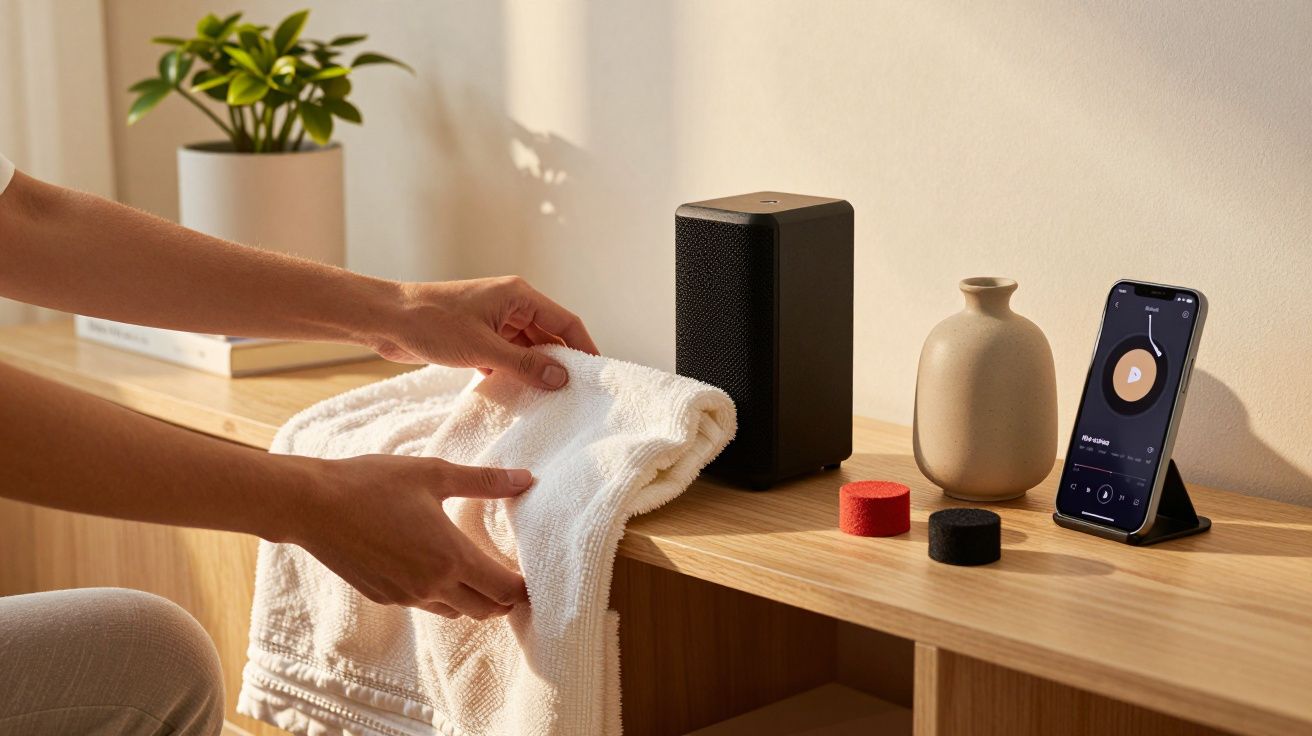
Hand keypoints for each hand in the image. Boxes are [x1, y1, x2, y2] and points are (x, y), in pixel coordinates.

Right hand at [286, 453, 533, 618]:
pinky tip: (438, 569)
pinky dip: (443, 596)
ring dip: (474, 600)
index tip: (534, 575)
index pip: (504, 589)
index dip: (524, 588)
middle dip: (505, 600)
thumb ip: (485, 481)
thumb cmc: (373, 483)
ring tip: (480, 574)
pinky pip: (426, 605)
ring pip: (456, 612)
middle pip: (486, 610)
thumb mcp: (434, 473)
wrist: (313, 506)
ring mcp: (406, 597)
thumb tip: (526, 477)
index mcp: (450, 556)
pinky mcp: (385, 597)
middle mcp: (432, 585)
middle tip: (514, 579)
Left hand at [369, 276, 599, 389]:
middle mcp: (510, 305)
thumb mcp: (483, 348)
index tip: (596, 373)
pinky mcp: (477, 337)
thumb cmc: (432, 322)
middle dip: (559, 363)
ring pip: (526, 349)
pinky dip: (512, 374)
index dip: (584, 347)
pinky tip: (517, 397)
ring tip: (549, 401)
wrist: (387, 320)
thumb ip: (525, 364)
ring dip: (534, 371)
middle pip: (548, 336)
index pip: (565, 321)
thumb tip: (561, 379)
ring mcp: (493, 321)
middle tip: (574, 394)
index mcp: (518, 296)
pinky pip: (506, 357)